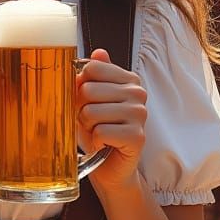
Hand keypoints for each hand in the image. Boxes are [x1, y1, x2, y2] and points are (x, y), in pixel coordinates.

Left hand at [76, 48, 147, 195]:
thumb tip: (97, 52)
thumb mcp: (90, 100)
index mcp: (128, 79)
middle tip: (92, 122)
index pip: (91, 68)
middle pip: (88, 90)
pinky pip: (101, 132)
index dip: (79, 86)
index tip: (86, 101)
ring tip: (99, 133)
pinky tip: (105, 144)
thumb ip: (93, 76)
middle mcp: (137, 93)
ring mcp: (140, 114)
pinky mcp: (137, 136)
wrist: (110, 167)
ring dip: (88, 128)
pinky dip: (96, 141)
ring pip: (91, 112)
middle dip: (82, 110)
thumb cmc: (99, 131)